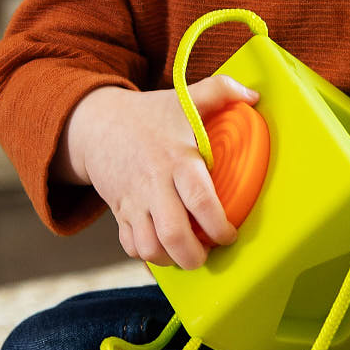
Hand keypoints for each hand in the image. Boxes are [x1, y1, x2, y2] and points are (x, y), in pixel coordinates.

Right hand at [55, 75, 258, 269]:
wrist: (95, 125)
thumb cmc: (150, 114)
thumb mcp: (184, 98)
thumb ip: (221, 90)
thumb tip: (254, 95)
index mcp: (178, 160)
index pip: (200, 200)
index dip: (218, 225)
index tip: (230, 234)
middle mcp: (155, 185)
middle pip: (173, 234)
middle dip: (194, 255)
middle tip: (208, 254)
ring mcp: (134, 202)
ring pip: (149, 247)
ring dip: (170, 259)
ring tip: (188, 254)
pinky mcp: (119, 212)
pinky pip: (130, 245)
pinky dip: (147, 254)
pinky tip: (164, 247)